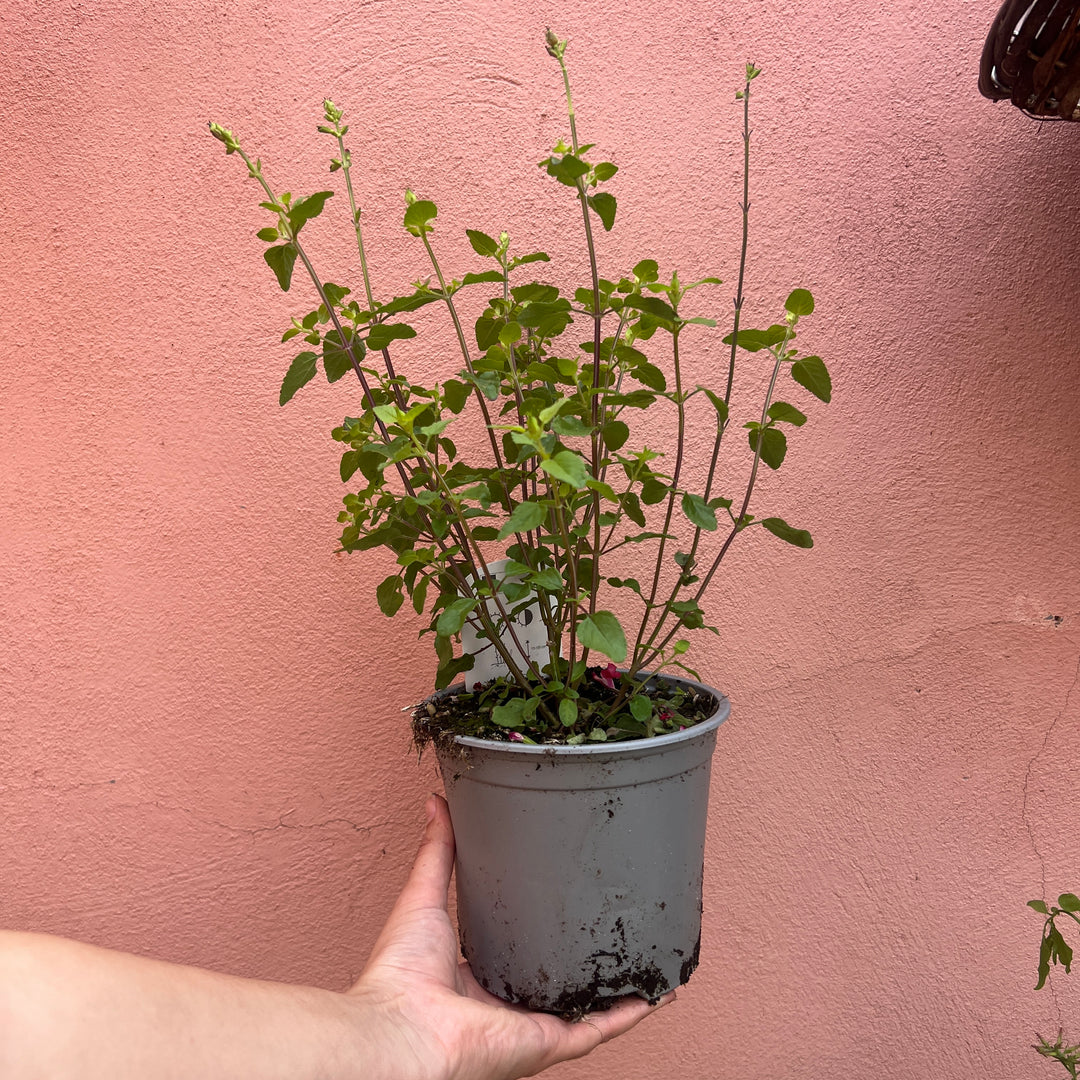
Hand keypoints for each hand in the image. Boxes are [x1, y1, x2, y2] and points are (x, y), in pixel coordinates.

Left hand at [348, 795, 672, 1079]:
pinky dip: (632, 1012)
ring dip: (620, 984)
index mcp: (477, 976)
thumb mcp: (425, 894)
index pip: (519, 950)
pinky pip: (600, 1026)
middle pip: (558, 977)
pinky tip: (658, 992)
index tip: (565, 901)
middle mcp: (508, 1003)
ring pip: (589, 1003)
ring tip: (650, 957)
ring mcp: (532, 1022)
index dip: (543, 926)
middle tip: (616, 922)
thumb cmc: (401, 972)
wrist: (405, 1027)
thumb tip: (436, 801)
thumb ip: (438, 850)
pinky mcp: (551, 1040)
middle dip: (588, 955)